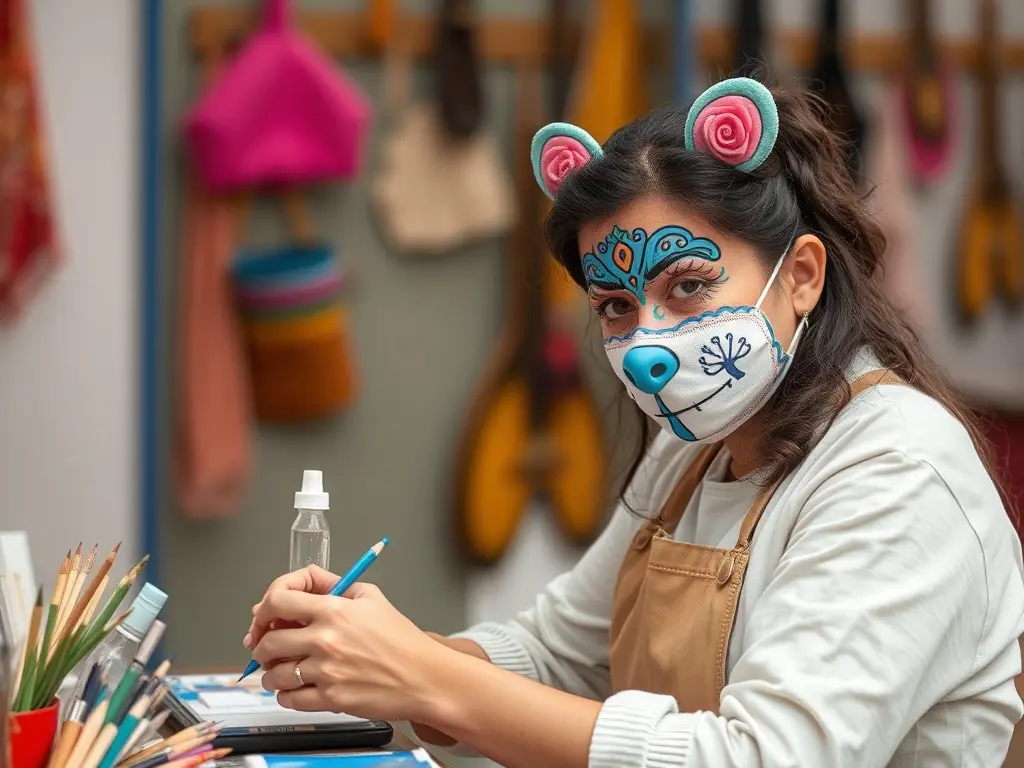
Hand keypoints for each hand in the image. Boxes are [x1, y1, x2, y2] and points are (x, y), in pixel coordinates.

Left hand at [252, 582, 443, 722]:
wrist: (424, 677)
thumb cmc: (402, 640)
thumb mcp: (371, 596)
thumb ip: (333, 584)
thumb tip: (301, 584)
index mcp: (334, 609)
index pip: (278, 599)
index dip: (263, 606)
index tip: (263, 614)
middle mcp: (326, 639)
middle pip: (268, 640)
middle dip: (261, 643)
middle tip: (266, 645)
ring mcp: (326, 671)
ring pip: (273, 673)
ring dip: (271, 672)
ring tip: (283, 668)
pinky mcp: (330, 698)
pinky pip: (288, 699)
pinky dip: (285, 694)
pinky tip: (295, 687)